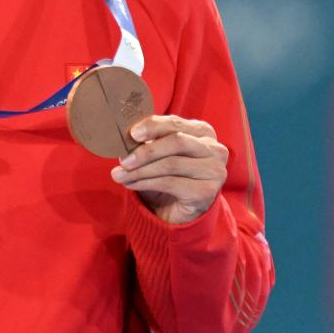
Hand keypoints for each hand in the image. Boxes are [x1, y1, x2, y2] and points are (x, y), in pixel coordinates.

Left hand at [110, 115, 227, 224]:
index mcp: (202, 131)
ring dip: (140, 170)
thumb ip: (148, 141)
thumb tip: (126, 137)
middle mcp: (214, 149)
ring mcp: (213, 171)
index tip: (132, 133)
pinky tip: (130, 184)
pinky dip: (145, 183)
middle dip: (146, 151)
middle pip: (176, 142)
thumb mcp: (159, 153)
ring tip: (119, 175)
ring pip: (171, 164)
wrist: (179, 209)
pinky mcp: (206, 192)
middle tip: (123, 160)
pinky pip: (170, 183)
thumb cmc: (168, 174)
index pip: (175, 123)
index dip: (152, 126)